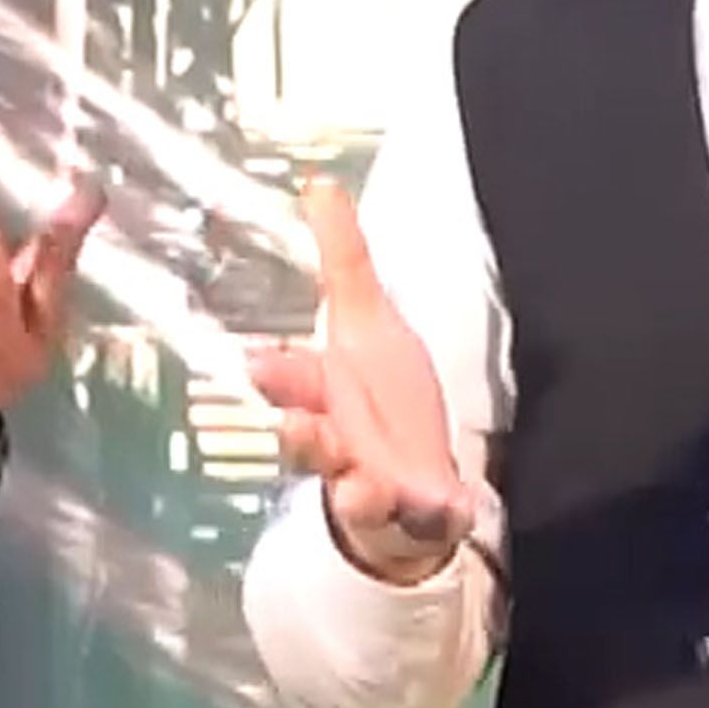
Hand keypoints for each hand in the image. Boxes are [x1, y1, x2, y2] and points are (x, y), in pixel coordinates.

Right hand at [245, 179, 471, 584]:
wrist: (409, 485)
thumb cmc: (379, 399)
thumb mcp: (368, 321)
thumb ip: (343, 258)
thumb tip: (319, 184)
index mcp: (321, 392)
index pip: (293, 382)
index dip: (278, 375)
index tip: (259, 362)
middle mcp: (337, 443)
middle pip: (312, 442)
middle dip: (306, 434)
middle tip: (304, 422)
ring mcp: (369, 485)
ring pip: (353, 491)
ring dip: (357, 485)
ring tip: (366, 481)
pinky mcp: (409, 516)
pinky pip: (412, 522)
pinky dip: (425, 514)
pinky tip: (449, 503)